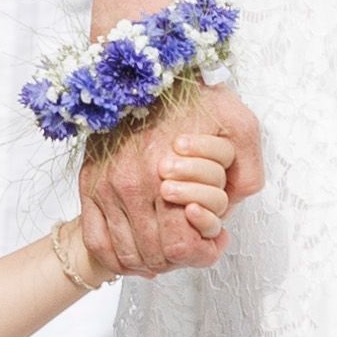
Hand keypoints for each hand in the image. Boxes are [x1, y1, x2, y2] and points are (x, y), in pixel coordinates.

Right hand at [80, 87, 261, 280]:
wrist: (143, 74)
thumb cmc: (192, 98)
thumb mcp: (239, 125)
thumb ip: (247, 170)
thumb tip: (236, 205)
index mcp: (168, 176)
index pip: (181, 246)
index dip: (203, 253)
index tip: (214, 242)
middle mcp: (131, 186)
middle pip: (155, 255)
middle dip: (179, 259)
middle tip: (193, 245)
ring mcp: (105, 187)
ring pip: (125, 254)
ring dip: (149, 261)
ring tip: (167, 249)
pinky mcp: (88, 185)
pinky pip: (96, 240)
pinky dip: (115, 258)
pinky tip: (134, 255)